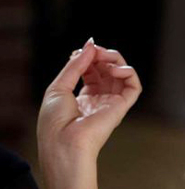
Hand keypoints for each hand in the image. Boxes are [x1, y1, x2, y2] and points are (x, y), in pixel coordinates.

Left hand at [37, 38, 141, 167]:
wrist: (64, 143)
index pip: (89, 72)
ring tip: (104, 56)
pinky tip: (113, 69)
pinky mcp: (120, 107)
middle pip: (105, 70)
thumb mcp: (59, 87)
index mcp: (79, 98)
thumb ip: (74, 65)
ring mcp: (109, 103)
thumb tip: (89, 45)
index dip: (86, 58)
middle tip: (94, 51)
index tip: (78, 52)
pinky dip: (127, 72)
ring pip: (121, 74)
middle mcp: (96, 100)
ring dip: (114, 59)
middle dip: (100, 55)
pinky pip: (133, 85)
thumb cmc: (55, 121)